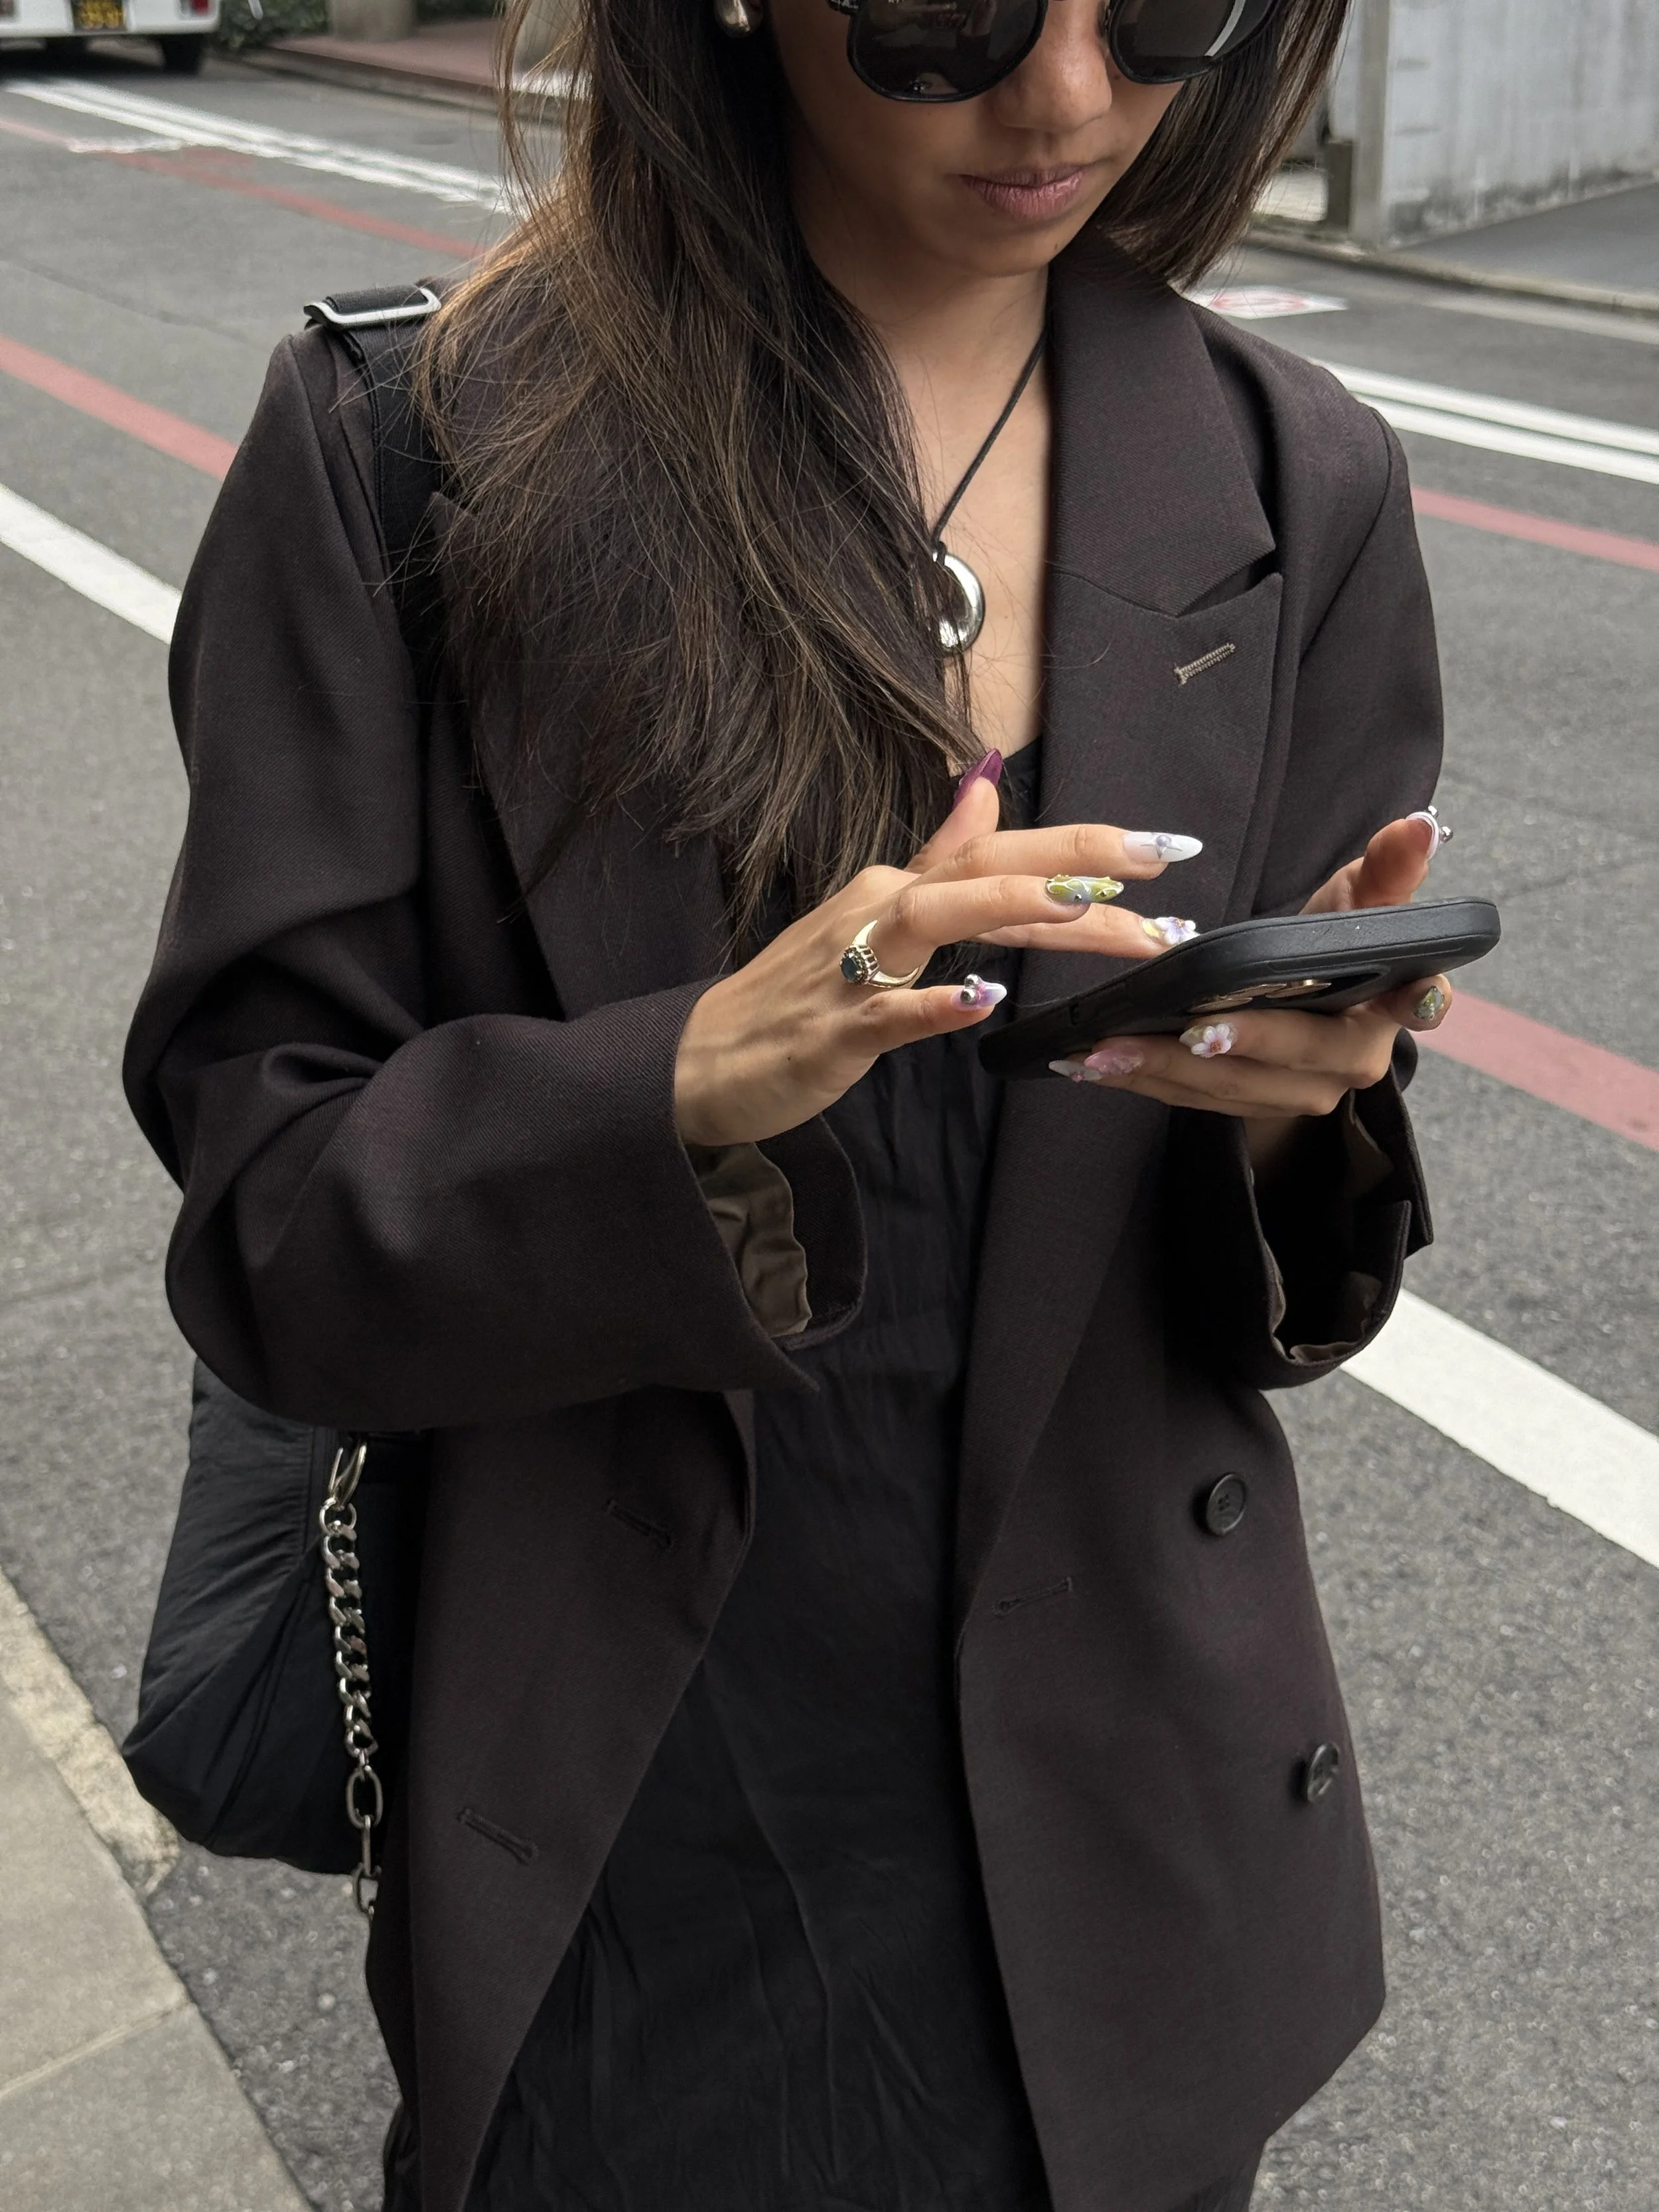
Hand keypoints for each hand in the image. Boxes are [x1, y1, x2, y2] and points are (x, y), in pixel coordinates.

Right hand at [673, 768, 1203, 1147]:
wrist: (703, 1058)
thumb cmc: (801, 995)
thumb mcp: (878, 917)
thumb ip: (940, 861)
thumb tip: (986, 790)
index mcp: (901, 889)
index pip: (1004, 856)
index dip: (1084, 849)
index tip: (1164, 849)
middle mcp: (881, 910)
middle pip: (987, 872)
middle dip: (1076, 864)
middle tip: (1161, 860)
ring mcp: (855, 968)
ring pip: (939, 919)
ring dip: (1010, 907)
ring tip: (1080, 906)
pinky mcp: (835, 1030)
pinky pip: (889, 1013)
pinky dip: (932, 1004)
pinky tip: (978, 1000)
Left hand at [1051, 812, 1454, 1170]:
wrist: (1300, 1005)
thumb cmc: (1331, 944)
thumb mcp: (1357, 903)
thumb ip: (1387, 869)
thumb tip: (1419, 822)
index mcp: (1394, 1005)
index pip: (1420, 1003)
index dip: (1420, 1000)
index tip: (1404, 997)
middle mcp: (1357, 1061)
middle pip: (1302, 1054)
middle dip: (1244, 1042)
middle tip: (1191, 1029)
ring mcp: (1304, 1094)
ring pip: (1237, 1087)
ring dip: (1169, 1070)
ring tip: (1111, 1049)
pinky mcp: (1252, 1109)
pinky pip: (1197, 1101)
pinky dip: (1147, 1082)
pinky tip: (1099, 1064)